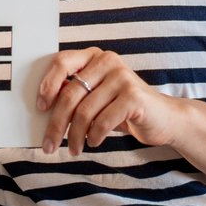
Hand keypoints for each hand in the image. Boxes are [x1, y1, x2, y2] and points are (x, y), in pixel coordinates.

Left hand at [37, 49, 182, 155]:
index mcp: (94, 57)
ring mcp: (122, 76)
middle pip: (70, 93)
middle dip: (56, 123)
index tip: (40, 108)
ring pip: (84, 111)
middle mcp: (107, 61)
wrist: (164, 118)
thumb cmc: (123, 109)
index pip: (62, 62)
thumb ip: (76, 94)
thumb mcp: (97, 97)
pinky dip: (94, 136)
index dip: (47, 85)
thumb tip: (44, 108)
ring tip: (75, 149)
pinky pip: (102, 121)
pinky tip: (94, 142)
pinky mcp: (133, 95)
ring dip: (75, 136)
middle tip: (50, 145)